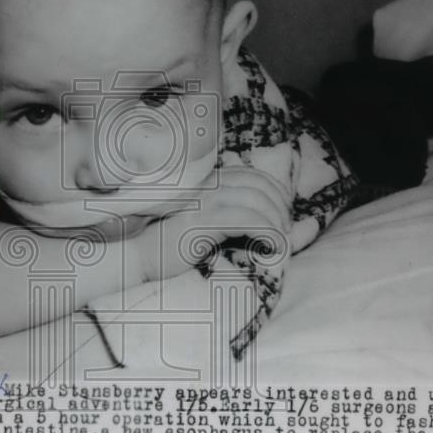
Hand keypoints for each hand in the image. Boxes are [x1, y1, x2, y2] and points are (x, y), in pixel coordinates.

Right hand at [133, 165, 292, 282]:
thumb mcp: (212, 227)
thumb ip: (241, 219)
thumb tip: (293, 222)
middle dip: (281, 209)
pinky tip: (271, 248)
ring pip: (258, 201)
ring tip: (279, 244)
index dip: (277, 194)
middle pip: (261, 185)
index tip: (282, 219)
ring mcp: (203, 199)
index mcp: (207, 181)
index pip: (254, 175)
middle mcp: (207, 184)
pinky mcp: (202, 220)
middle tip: (284, 235)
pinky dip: (269, 233)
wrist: (139, 257)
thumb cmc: (175, 247)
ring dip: (277, 223)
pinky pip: (249, 220)